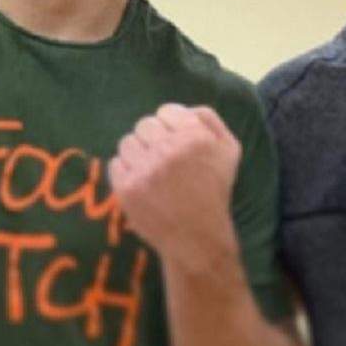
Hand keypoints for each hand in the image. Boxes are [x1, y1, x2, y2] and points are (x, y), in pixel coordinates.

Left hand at [108, 104, 241, 269]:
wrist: (197, 238)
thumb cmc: (214, 192)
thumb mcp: (229, 151)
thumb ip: (210, 120)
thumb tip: (185, 108)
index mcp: (195, 137)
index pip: (166, 111)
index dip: (170, 125)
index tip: (174, 142)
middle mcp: (169, 150)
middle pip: (145, 124)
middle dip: (152, 138)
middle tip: (162, 158)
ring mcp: (146, 169)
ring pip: (127, 142)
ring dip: (137, 153)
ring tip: (151, 171)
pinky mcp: (127, 188)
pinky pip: (116, 163)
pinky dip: (125, 171)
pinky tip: (141, 184)